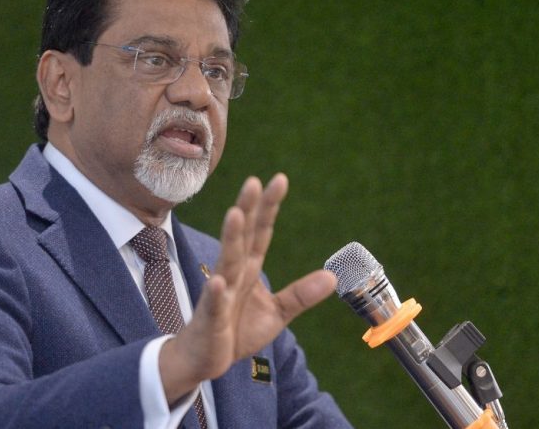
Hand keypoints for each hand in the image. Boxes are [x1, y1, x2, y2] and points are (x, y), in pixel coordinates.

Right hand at [159, 174, 336, 403]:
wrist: (205, 359)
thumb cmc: (236, 330)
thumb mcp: (277, 313)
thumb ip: (301, 294)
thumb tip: (333, 277)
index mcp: (250, 269)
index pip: (261, 232)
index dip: (269, 207)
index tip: (279, 179)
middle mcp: (234, 274)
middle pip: (242, 237)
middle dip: (248, 209)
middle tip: (253, 181)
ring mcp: (220, 294)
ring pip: (227, 262)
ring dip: (231, 238)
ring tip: (236, 214)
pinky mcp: (211, 319)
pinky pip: (214, 304)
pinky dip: (216, 294)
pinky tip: (219, 282)